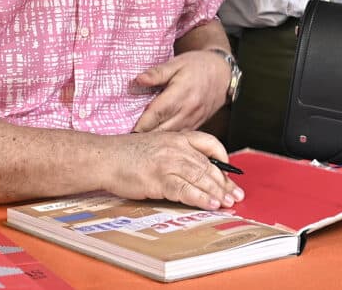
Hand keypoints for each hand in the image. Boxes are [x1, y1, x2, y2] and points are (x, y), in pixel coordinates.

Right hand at [103, 131, 243, 210]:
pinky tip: (210, 204)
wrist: (105, 157)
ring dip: (217, 192)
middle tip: (236, 195)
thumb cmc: (127, 154)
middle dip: (225, 183)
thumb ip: (176, 152)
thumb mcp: (156, 144)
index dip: (224, 160)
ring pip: (201, 178)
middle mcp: (176, 148)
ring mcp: (168, 163)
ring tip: (228, 203)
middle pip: (209, 166)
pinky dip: (200, 198)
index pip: (210, 144)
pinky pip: (185, 190)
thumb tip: (196, 170)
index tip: (230, 174)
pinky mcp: (159, 179)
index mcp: (177, 137)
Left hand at [132, 50, 230, 132]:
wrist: (223, 74)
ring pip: (171, 136)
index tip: (128, 131)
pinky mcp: (197, 125)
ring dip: (156, 140)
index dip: (142, 124)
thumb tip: (138, 79)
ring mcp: (194, 120)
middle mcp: (188, 110)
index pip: (157, 113)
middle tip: (128, 140)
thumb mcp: (177, 63)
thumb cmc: (198, 65)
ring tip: (139, 145)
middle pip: (163, 129)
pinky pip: (181, 137)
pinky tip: (157, 141)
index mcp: (181, 93)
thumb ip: (157, 73)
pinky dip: (168, 140)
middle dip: (145, 136)